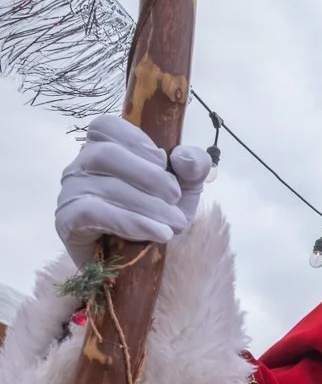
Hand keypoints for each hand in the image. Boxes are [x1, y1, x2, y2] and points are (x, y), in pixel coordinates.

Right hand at [54, 114, 211, 267]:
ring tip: (175, 222)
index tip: (164, 162)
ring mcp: (70, 192)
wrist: (142, 257)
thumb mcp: (186, 186)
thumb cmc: (159, 212)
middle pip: (106, 154)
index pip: (105, 126)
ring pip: (104, 186)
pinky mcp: (66, 220)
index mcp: (104, 147)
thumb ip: (193, 164)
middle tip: (175, 198)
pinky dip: (131, 222)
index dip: (136, 140)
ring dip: (148, 205)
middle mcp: (81, 165)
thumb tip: (183, 156)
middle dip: (149, 176)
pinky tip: (156, 233)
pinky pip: (93, 213)